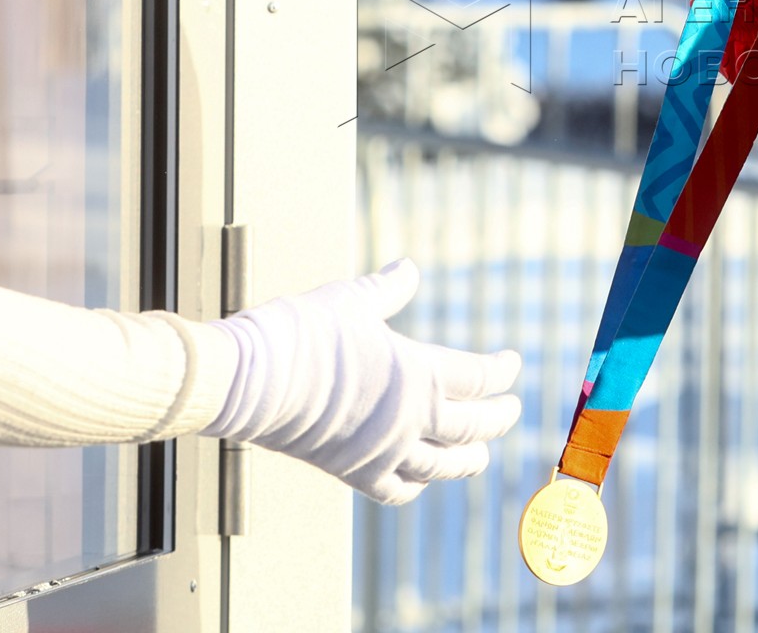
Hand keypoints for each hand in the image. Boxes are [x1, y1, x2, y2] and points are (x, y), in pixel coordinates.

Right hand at [201, 259, 520, 504]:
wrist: (246, 381)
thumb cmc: (298, 334)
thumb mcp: (350, 300)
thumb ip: (387, 289)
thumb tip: (408, 268)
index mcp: (418, 373)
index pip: (478, 377)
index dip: (501, 370)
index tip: (511, 363)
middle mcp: (409, 419)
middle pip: (473, 426)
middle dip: (499, 417)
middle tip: (512, 409)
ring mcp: (383, 451)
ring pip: (443, 466)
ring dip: (470, 459)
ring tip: (482, 453)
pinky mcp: (353, 472)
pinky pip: (398, 489)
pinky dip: (417, 485)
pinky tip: (423, 479)